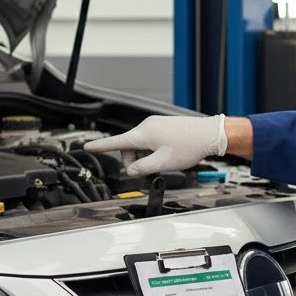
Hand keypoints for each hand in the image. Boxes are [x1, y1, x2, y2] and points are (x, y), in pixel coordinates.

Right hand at [83, 114, 225, 176]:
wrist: (209, 134)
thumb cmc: (189, 146)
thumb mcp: (164, 163)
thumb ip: (143, 168)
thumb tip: (131, 171)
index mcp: (143, 134)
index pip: (116, 142)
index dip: (100, 146)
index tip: (86, 147)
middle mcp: (146, 126)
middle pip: (128, 148)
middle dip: (135, 161)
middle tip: (152, 168)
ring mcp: (154, 125)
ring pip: (139, 146)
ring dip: (146, 156)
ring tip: (164, 159)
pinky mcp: (161, 126)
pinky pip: (149, 141)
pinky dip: (152, 150)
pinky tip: (167, 153)